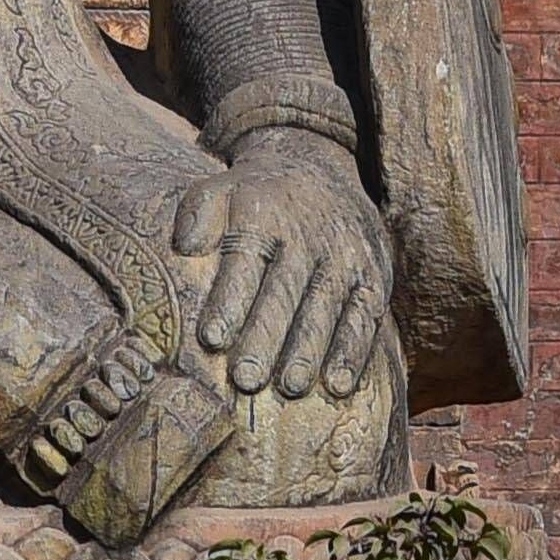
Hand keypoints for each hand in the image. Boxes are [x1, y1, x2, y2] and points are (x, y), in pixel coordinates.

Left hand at [173, 132, 392, 401]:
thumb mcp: (219, 189)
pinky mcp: (374, 277)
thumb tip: (185, 247)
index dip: (229, 302)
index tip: (211, 340)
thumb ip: (197, 214)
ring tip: (291, 388)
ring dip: (310, 351)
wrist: (319, 171)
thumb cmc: (254, 197)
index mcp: (264, 217)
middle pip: (285, 293)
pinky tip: (340, 386)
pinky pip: (367, 317)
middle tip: (246, 380)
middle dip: (266, 338)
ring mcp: (345, 259)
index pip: (244, 261)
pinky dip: (355, 352)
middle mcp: (308, 238)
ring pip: (327, 309)